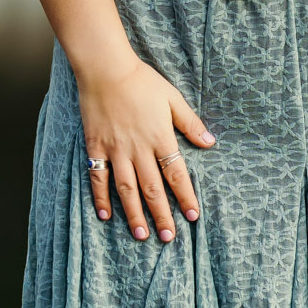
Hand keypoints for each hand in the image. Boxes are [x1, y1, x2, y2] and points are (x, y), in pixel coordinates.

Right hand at [78, 54, 215, 240]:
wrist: (106, 69)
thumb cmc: (142, 81)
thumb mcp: (173, 99)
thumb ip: (191, 123)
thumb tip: (211, 142)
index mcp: (160, 137)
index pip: (176, 174)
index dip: (185, 196)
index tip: (193, 215)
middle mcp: (138, 149)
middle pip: (152, 188)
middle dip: (162, 214)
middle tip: (168, 237)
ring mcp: (115, 150)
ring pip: (127, 189)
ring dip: (135, 214)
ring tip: (142, 234)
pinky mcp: (96, 147)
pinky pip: (98, 177)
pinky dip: (101, 198)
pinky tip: (106, 215)